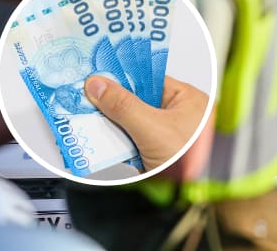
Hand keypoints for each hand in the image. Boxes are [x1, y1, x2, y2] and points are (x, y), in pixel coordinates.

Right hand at [84, 75, 209, 171]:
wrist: (193, 199)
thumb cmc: (193, 160)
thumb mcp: (154, 128)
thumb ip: (124, 106)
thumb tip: (99, 85)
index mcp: (187, 100)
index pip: (149, 80)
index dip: (123, 78)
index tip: (97, 77)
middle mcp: (178, 117)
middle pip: (137, 103)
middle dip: (112, 105)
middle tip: (83, 100)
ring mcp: (167, 140)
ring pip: (131, 127)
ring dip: (111, 128)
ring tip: (84, 121)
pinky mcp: (157, 160)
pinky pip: (131, 147)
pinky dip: (116, 147)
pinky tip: (97, 145)